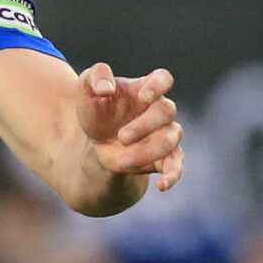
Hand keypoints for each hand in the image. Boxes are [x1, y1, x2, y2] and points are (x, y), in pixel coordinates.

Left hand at [77, 63, 183, 192]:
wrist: (94, 140)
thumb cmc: (95, 109)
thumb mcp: (86, 88)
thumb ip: (94, 76)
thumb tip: (106, 88)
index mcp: (144, 89)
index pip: (163, 79)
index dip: (159, 85)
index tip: (144, 96)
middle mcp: (160, 110)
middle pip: (167, 111)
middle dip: (145, 125)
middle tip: (122, 136)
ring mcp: (165, 133)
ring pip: (170, 140)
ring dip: (147, 152)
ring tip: (121, 161)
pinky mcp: (164, 157)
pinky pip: (176, 166)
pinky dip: (173, 176)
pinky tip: (161, 186)